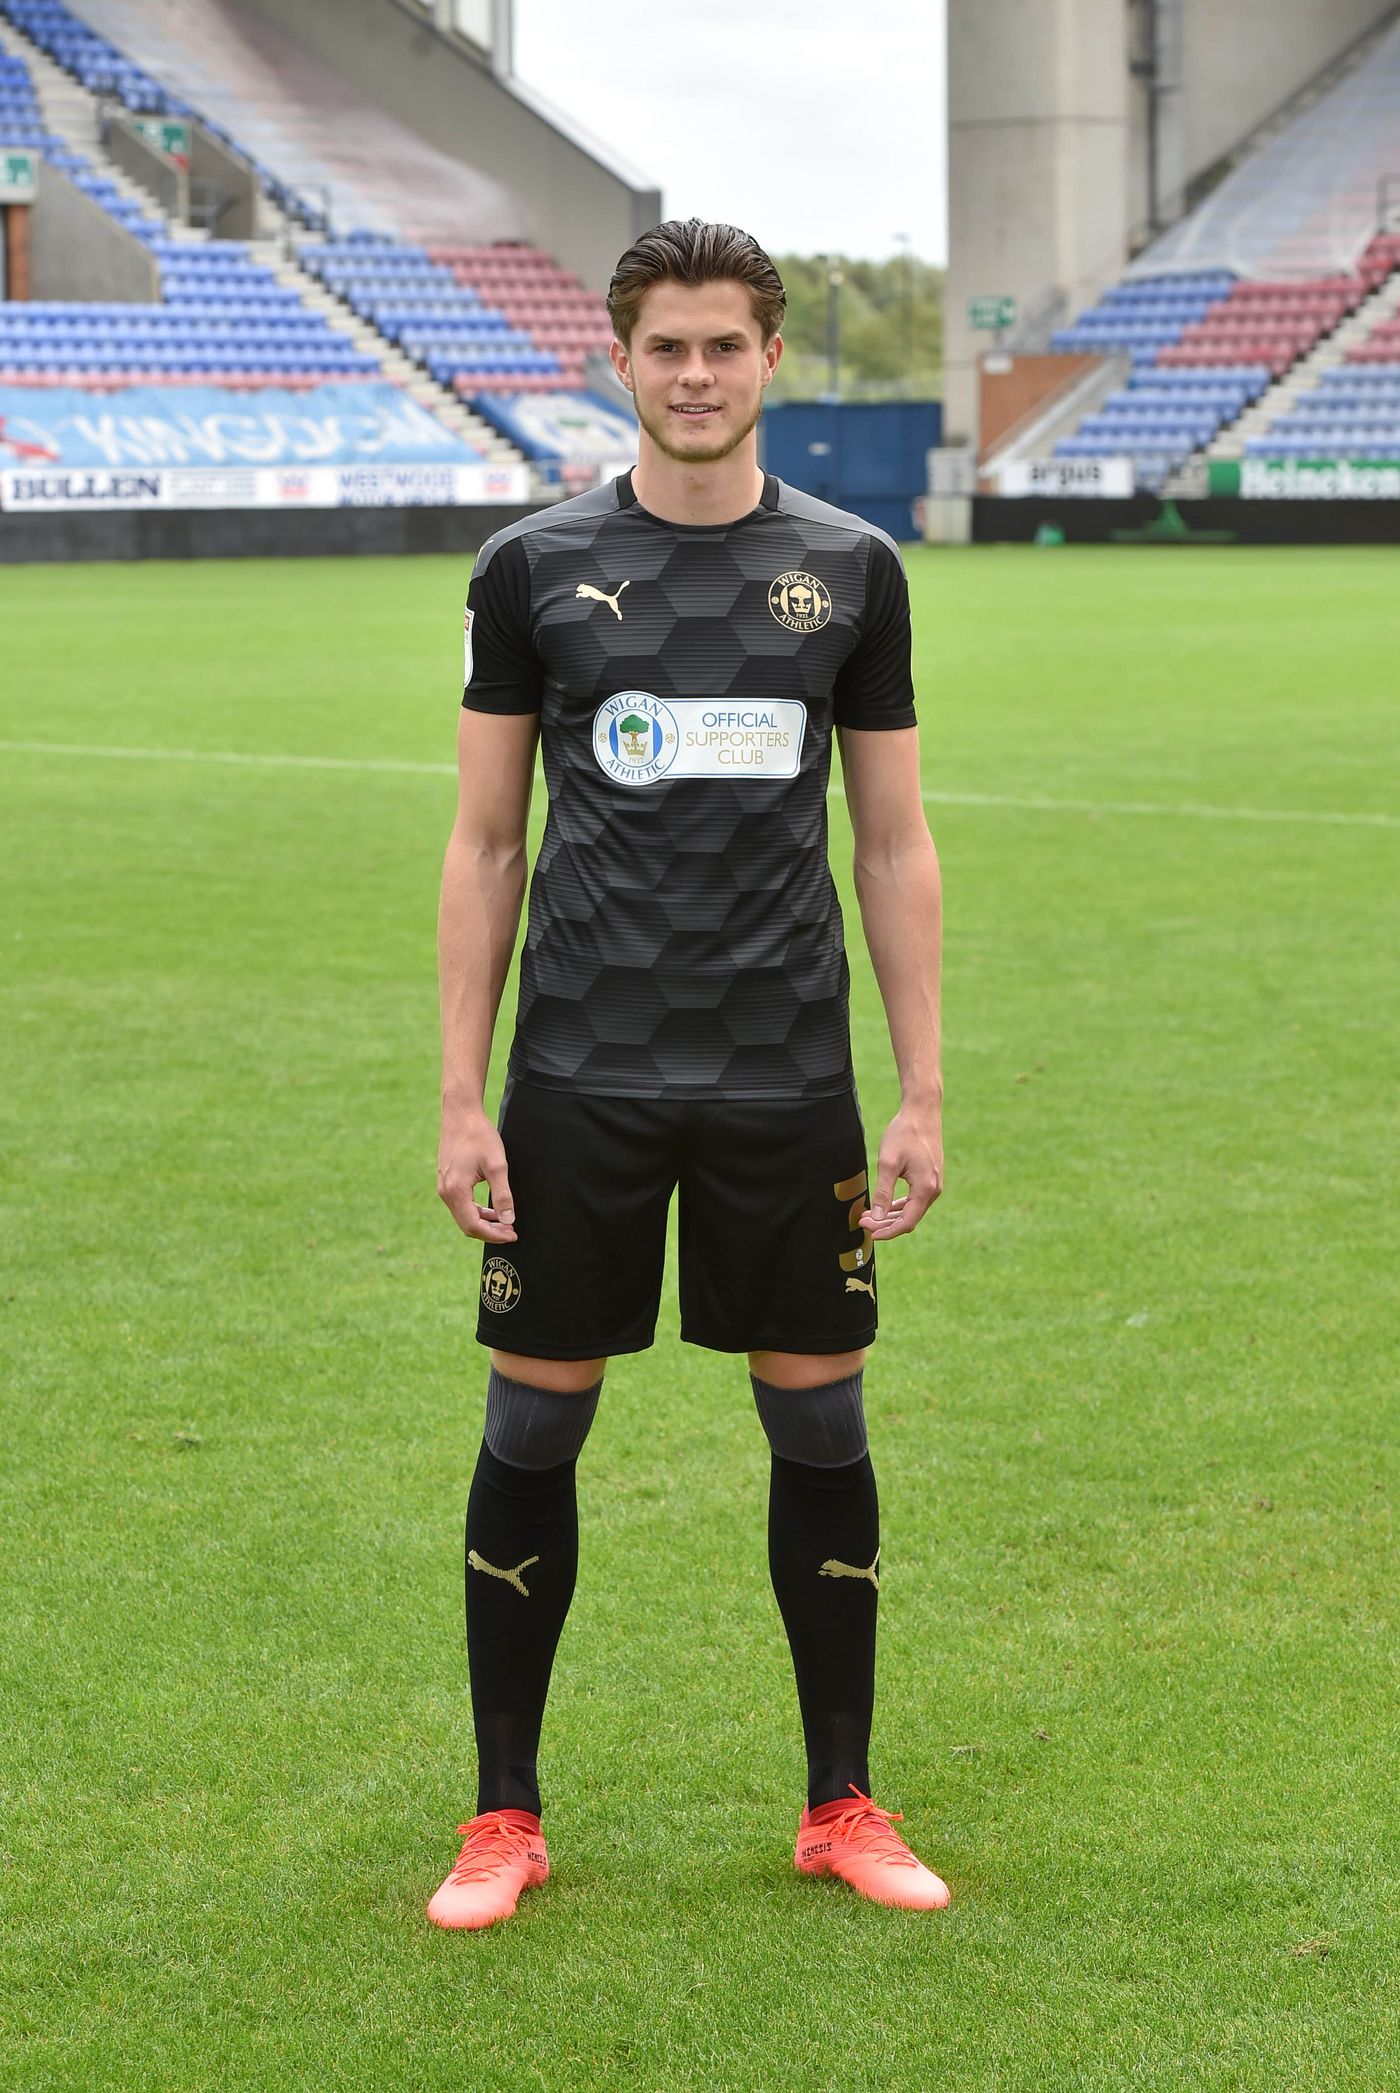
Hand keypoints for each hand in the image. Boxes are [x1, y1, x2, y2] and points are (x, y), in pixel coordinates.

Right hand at [438, 1106, 517, 1242]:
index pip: (473, 1226)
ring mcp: (443, 1187)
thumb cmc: (479, 1135)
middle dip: (490, 1232)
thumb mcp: (497, 1165)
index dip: (494, 1235)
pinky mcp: (447, 1181)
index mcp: (456, 1191)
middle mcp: (445, 1192)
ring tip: (505, 1223)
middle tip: (511, 1233)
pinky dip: (477, 1212)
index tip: (513, 1235)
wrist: (460, 1113)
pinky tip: (493, 1210)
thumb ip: (503, 1194)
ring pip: (464, 1216)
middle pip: (466, 1225)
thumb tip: (509, 1220)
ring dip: (484, 1223)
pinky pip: (461, 1205)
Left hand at [859, 1107, 942, 1239]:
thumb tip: (877, 1217)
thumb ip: (883, 1192)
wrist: (922, 1113)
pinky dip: (899, 1205)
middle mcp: (934, 1190)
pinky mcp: (930, 1178)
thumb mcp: (888, 1163)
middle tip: (862, 1221)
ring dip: (891, 1215)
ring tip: (869, 1214)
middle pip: (909, 1219)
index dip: (887, 1231)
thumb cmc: (905, 1134)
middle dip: (885, 1223)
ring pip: (912, 1211)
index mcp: (925, 1188)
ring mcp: (934, 1184)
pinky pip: (915, 1200)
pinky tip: (884, 1205)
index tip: (869, 1232)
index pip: (907, 1222)